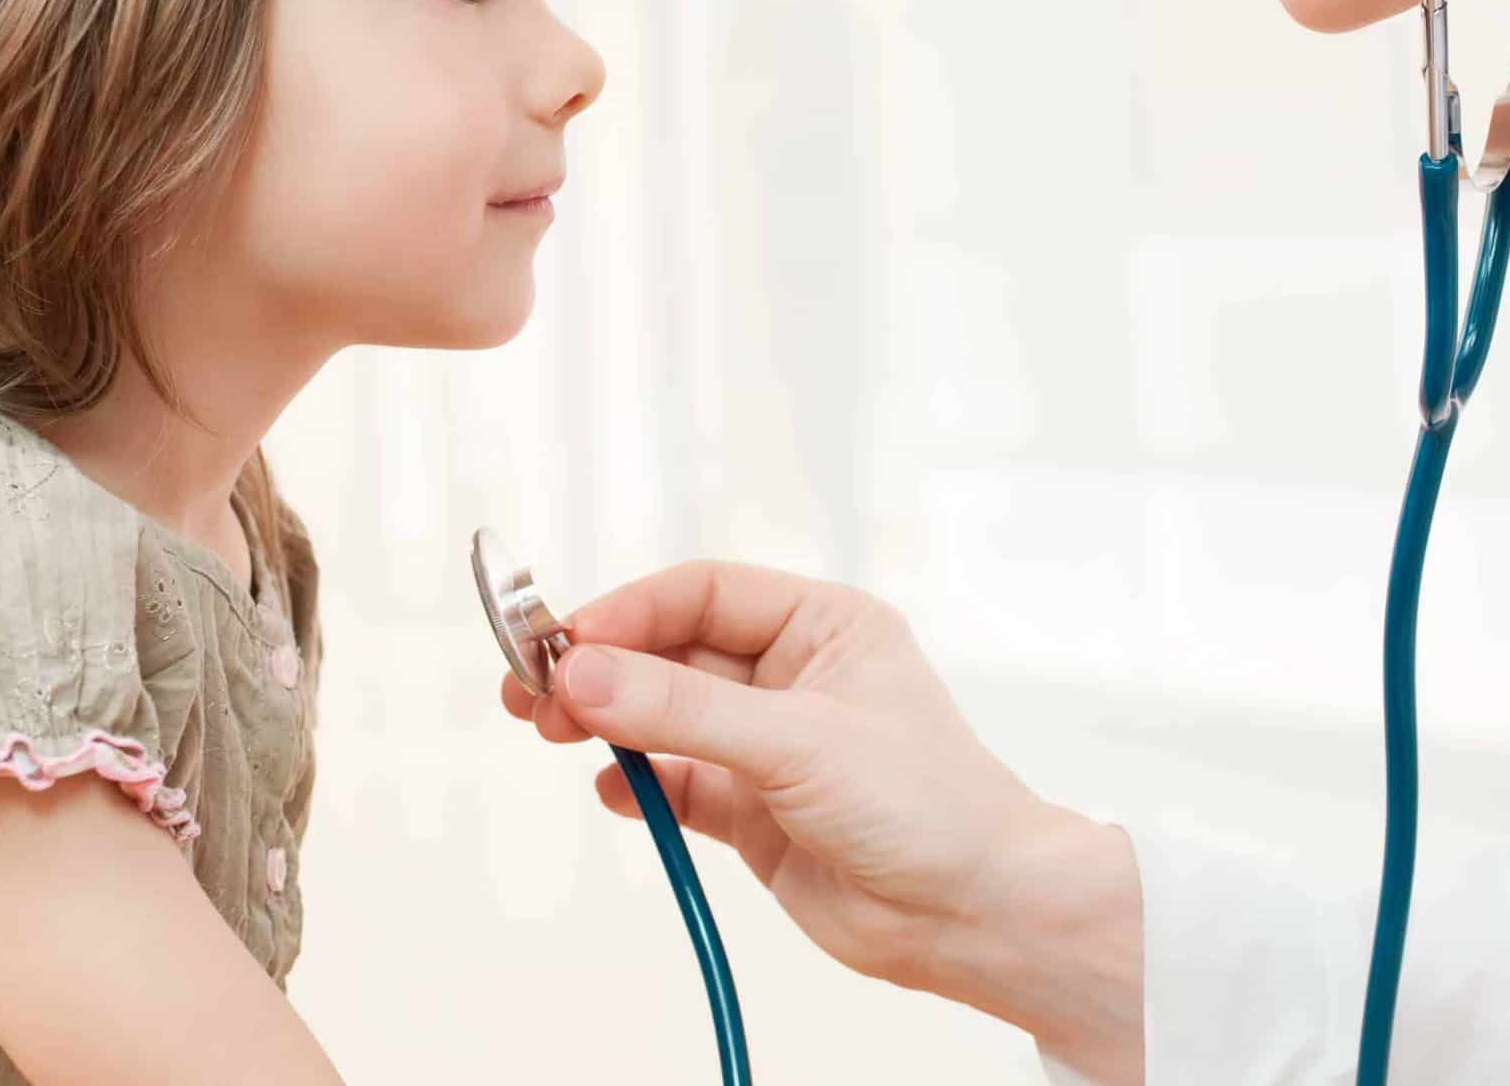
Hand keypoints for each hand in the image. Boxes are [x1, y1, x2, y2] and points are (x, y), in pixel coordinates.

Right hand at [498, 560, 1142, 1080]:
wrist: (976, 916)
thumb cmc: (928, 805)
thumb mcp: (798, 742)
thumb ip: (683, 711)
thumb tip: (584, 674)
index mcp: (822, 625)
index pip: (703, 594)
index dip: (629, 611)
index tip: (566, 640)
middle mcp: (792, 677)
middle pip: (670, 652)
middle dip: (602, 667)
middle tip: (533, 688)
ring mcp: (769, 746)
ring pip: (664, 718)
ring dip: (608, 721)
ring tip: (552, 729)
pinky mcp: (754, 813)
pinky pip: (677, 784)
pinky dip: (638, 784)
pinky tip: (614, 789)